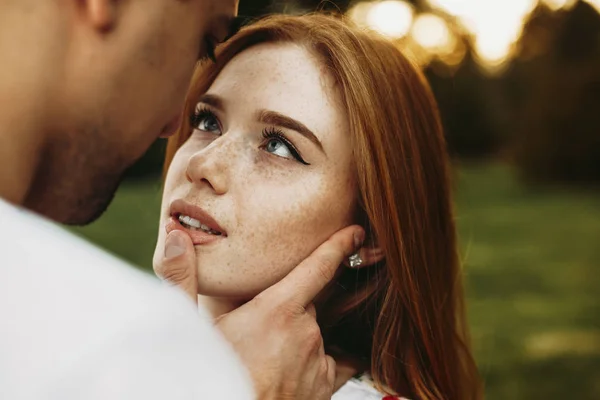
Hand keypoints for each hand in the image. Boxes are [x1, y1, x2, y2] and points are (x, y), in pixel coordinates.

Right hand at [155, 226, 364, 399]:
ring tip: (268, 355)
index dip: (338, 246)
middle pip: (307, 304)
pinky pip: (336, 361)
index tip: (355, 232)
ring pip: (314, 332)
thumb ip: (182, 281)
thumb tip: (176, 238)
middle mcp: (305, 331)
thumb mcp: (191, 330)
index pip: (318, 267)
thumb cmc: (213, 379)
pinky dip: (322, 359)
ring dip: (298, 336)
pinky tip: (301, 365)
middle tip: (260, 327)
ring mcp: (318, 359)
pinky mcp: (325, 385)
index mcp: (277, 310)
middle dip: (288, 308)